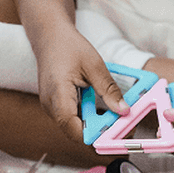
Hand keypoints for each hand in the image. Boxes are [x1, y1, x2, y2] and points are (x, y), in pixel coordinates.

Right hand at [31, 23, 126, 142]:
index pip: (72, 127)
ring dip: (96, 125)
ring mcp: (51, 107)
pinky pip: (73, 118)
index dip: (93, 135)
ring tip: (116, 115)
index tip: (115, 134)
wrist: (49, 36)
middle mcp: (50, 105)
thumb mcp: (94, 65)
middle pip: (75, 131)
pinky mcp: (55, 105)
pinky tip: (102, 109)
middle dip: (100, 133)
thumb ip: (108, 89)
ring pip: (75, 127)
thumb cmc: (67, 46)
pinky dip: (89, 117)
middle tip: (123, 125)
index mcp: (58, 93)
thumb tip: (123, 110)